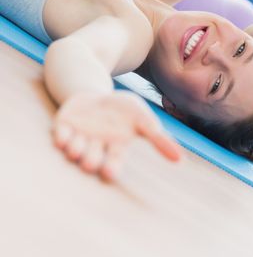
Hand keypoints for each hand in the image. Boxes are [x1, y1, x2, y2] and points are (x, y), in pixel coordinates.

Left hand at [52, 91, 181, 180]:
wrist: (95, 93)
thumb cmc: (122, 109)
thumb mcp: (143, 119)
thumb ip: (159, 139)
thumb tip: (180, 161)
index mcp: (115, 147)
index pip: (113, 163)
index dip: (111, 169)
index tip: (110, 172)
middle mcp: (95, 147)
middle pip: (91, 160)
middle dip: (91, 162)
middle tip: (92, 163)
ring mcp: (78, 137)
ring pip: (74, 150)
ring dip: (75, 150)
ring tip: (77, 147)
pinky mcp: (63, 127)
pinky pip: (59, 136)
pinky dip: (61, 138)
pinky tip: (64, 138)